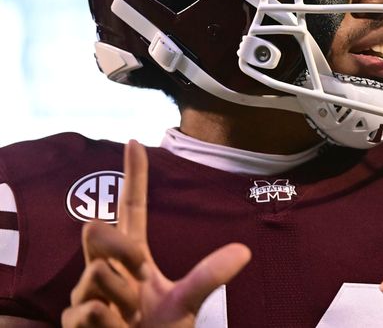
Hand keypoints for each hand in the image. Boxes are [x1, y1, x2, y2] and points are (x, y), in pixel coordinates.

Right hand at [62, 140, 251, 326]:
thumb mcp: (186, 303)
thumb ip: (207, 277)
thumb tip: (244, 251)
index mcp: (133, 256)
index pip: (131, 209)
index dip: (133, 176)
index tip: (135, 140)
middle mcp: (105, 268)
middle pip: (95, 228)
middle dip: (119, 249)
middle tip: (141, 275)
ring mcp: (85, 293)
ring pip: (96, 275)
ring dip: (122, 300)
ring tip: (131, 321)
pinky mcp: (72, 320)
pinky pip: (91, 310)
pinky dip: (110, 325)